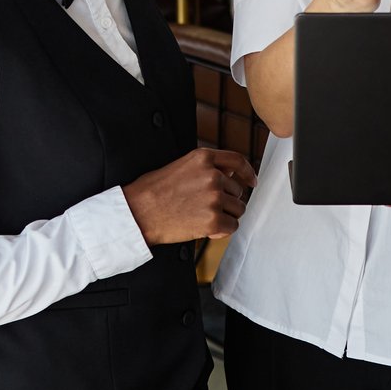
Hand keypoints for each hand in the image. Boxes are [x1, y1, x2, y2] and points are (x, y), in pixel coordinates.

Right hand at [124, 148, 256, 243]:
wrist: (139, 212)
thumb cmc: (153, 191)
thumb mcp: (180, 166)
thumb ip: (205, 168)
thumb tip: (228, 175)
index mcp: (203, 158)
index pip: (237, 161)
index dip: (247, 172)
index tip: (251, 181)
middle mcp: (212, 176)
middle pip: (237, 191)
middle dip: (227, 201)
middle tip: (206, 209)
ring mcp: (215, 198)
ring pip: (237, 210)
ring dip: (225, 216)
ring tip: (202, 218)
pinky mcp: (214, 221)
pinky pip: (232, 227)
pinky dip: (221, 231)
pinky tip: (205, 229)